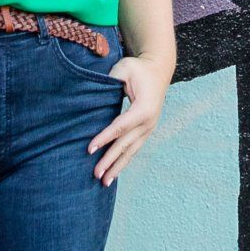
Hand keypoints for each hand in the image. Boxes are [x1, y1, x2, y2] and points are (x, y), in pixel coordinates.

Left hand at [88, 54, 169, 184]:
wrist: (159, 70)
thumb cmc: (138, 68)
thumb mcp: (124, 68)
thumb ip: (110, 80)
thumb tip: (92, 92)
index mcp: (143, 108)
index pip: (120, 126)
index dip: (104, 138)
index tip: (89, 149)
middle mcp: (148, 122)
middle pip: (126, 144)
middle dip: (110, 160)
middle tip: (96, 174)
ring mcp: (149, 128)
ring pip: (131, 151)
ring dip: (117, 167)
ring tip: (104, 182)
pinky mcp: (147, 130)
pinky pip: (134, 148)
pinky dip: (124, 161)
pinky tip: (114, 172)